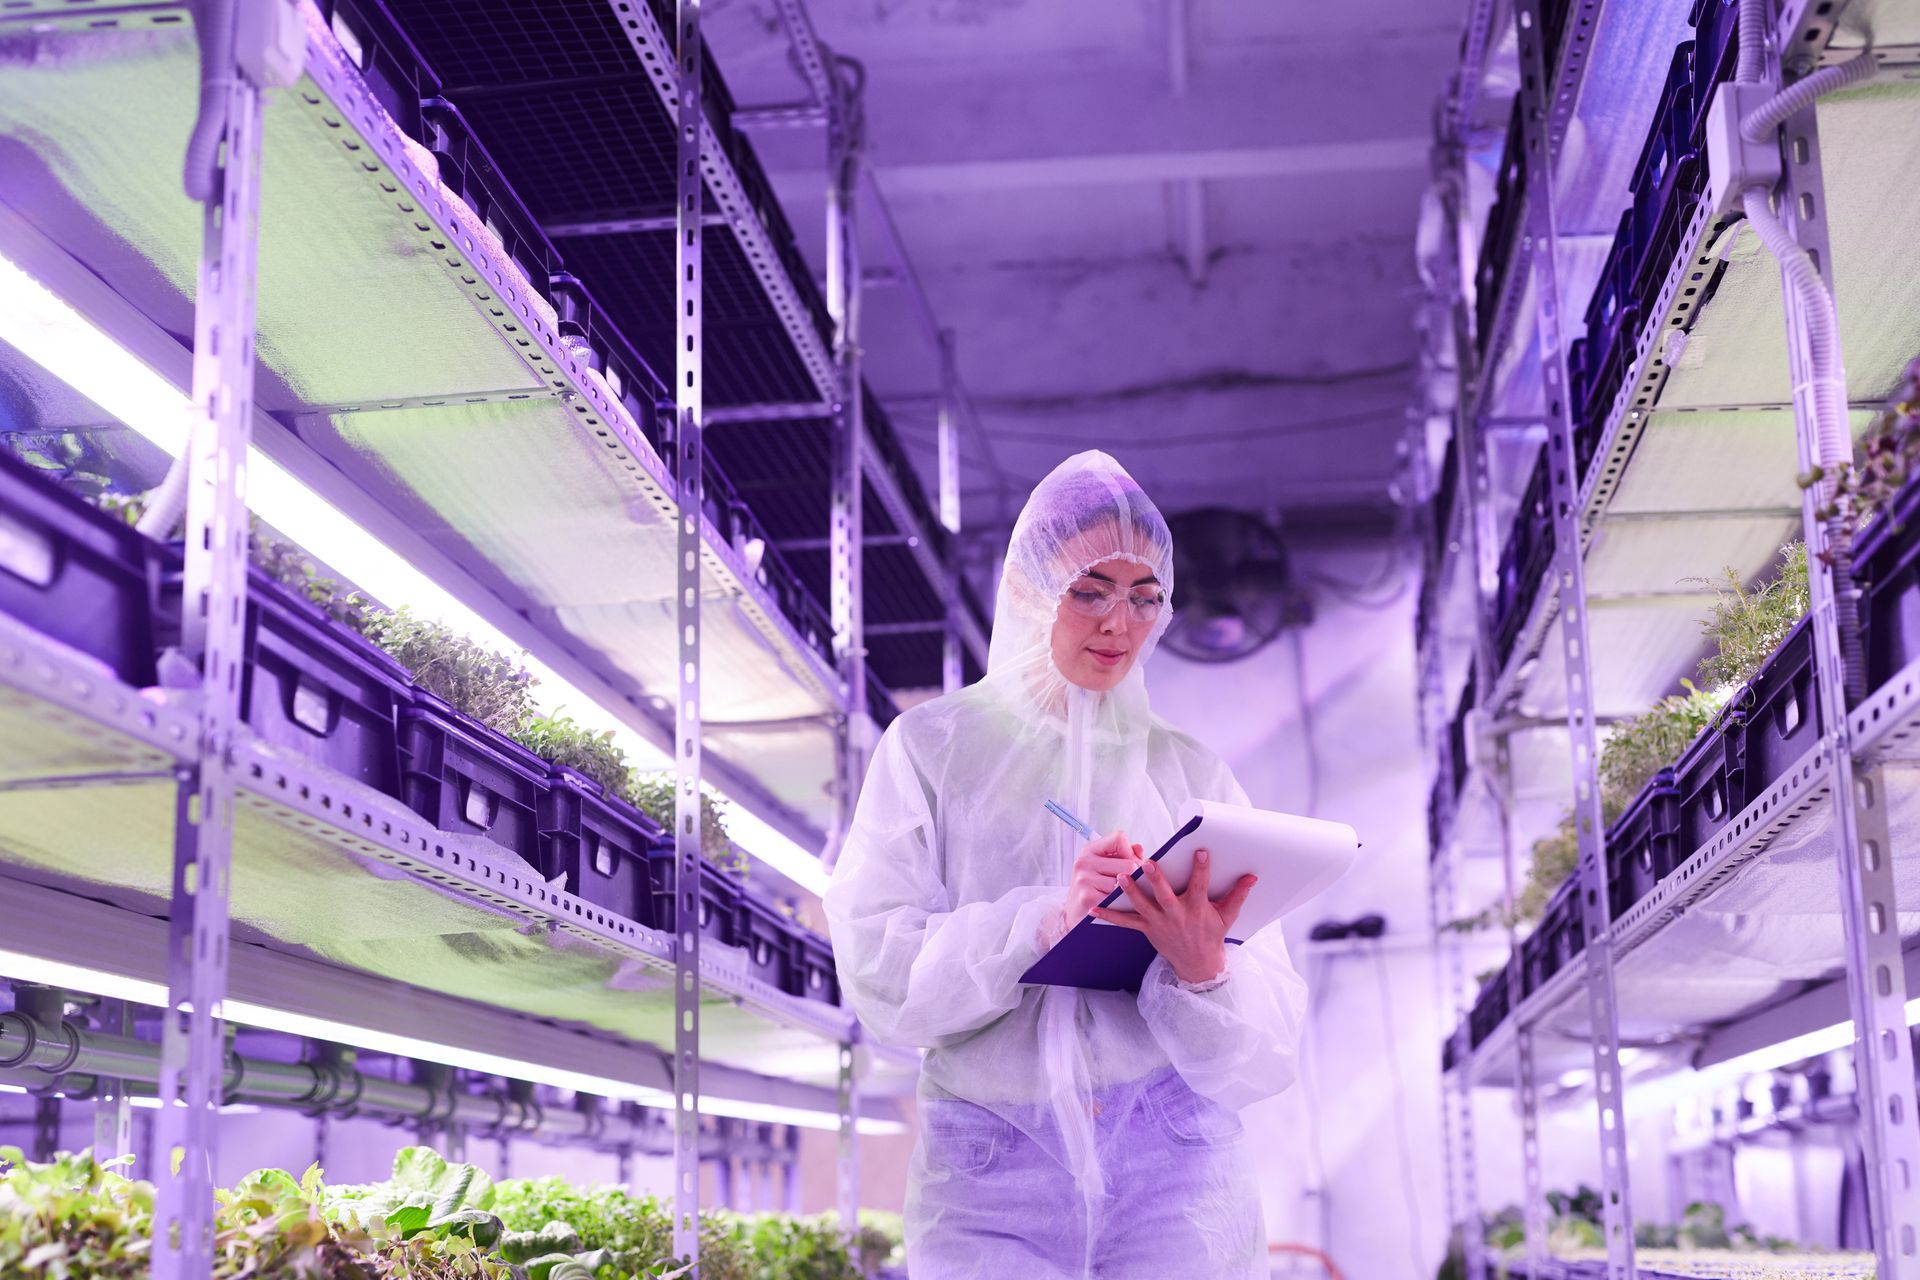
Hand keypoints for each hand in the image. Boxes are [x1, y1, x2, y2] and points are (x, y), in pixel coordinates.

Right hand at [1064, 829, 1147, 922]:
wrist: (1074, 915)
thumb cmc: (1094, 889)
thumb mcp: (1105, 867)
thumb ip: (1124, 855)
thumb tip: (1139, 848)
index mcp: (1090, 851)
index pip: (1119, 839)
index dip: (1130, 852)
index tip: (1130, 863)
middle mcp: (1084, 862)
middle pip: (1129, 865)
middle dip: (1137, 877)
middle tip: (1134, 886)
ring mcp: (1084, 880)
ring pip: (1125, 883)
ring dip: (1130, 892)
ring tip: (1125, 897)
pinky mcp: (1087, 898)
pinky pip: (1117, 899)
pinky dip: (1123, 904)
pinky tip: (1118, 906)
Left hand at [1091, 848, 1256, 984]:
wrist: (1197, 963)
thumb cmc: (1212, 934)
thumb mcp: (1227, 916)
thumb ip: (1238, 894)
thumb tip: (1252, 876)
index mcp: (1196, 910)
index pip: (1199, 886)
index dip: (1201, 869)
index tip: (1201, 852)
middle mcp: (1176, 916)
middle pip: (1165, 896)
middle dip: (1156, 879)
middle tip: (1148, 861)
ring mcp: (1159, 923)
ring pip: (1142, 906)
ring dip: (1130, 891)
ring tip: (1120, 876)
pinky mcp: (1146, 929)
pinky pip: (1125, 922)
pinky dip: (1109, 916)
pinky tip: (1093, 907)